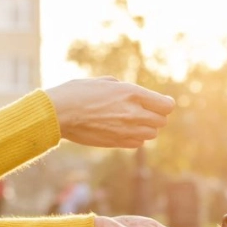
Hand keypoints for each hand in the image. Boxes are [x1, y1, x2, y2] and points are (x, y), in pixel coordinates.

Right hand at [45, 77, 174, 148]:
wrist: (60, 113)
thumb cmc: (78, 92)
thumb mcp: (105, 82)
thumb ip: (125, 88)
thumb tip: (135, 94)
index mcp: (131, 93)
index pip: (166, 105)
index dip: (165, 104)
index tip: (161, 103)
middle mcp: (133, 113)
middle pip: (161, 121)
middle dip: (156, 116)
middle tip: (146, 112)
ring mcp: (126, 131)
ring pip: (151, 134)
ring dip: (146, 128)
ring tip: (133, 121)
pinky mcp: (117, 143)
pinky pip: (138, 144)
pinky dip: (135, 138)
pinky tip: (124, 130)